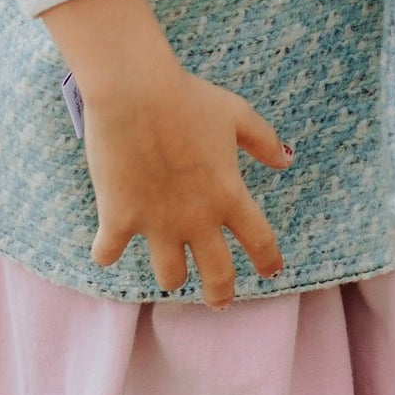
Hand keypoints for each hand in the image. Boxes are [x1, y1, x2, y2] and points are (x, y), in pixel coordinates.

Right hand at [43, 0, 292, 300]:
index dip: (269, 261)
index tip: (272, 271)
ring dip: (172, 276)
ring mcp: (157, 223)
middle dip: (220, 294)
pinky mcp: (118, 217)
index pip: (260, 241)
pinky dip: (108, 252)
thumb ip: (264, 140)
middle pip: (217, 275)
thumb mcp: (236, 114)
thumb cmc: (188, 98)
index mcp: (229, 194)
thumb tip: (286, 159)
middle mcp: (197, 218)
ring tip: (171, 273)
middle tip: (218, 302)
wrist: (135, 92)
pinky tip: (109, 248)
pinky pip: (109, 252)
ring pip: (169, 275)